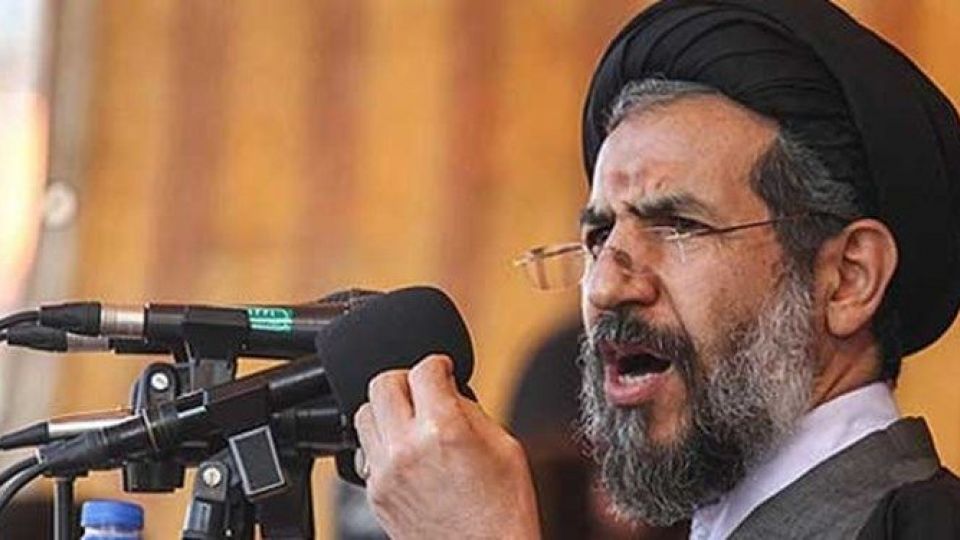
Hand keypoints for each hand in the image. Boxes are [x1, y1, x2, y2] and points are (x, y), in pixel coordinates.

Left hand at [354, 354, 541, 539]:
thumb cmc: (504, 513)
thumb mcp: (505, 446)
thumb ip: (469, 408)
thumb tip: (447, 389)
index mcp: (443, 430)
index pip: (423, 369)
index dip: (437, 364)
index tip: (442, 369)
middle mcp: (406, 448)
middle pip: (382, 383)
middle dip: (406, 379)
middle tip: (423, 390)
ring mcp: (386, 473)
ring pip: (364, 414)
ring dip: (387, 409)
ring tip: (410, 420)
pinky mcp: (376, 494)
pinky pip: (365, 450)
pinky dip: (382, 442)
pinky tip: (406, 451)